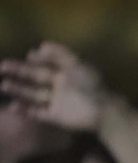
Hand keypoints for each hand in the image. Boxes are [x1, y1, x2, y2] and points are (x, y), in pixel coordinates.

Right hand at [0, 42, 114, 130]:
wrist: (103, 111)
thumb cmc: (91, 86)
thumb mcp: (77, 65)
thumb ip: (60, 54)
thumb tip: (40, 45)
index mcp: (66, 74)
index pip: (46, 65)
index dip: (36, 60)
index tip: (27, 55)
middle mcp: (59, 87)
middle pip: (35, 78)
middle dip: (19, 72)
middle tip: (3, 66)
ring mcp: (57, 102)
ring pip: (33, 95)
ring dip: (18, 90)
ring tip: (3, 85)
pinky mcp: (56, 117)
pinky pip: (37, 113)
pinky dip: (25, 110)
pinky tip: (12, 106)